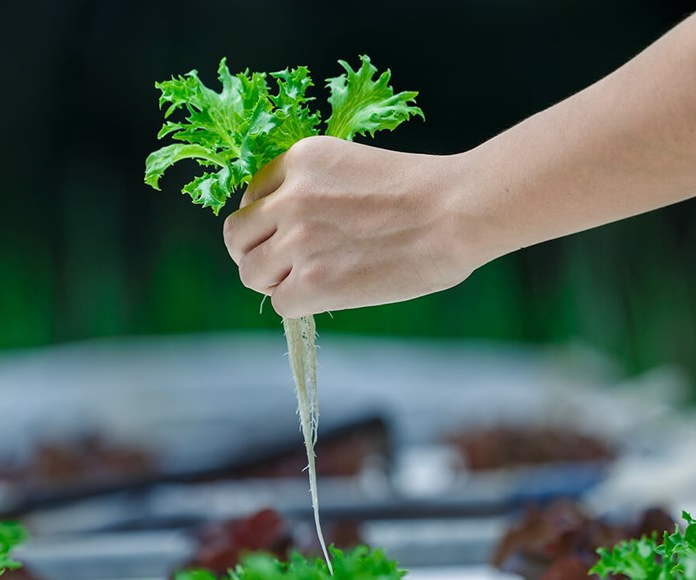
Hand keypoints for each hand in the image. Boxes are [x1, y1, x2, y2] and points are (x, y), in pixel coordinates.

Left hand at [223, 136, 480, 317]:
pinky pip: (280, 302)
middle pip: (238, 235)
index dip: (265, 222)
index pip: (252, 197)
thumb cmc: (422, 192)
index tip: (285, 235)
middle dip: (256, 252)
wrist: (457, 213)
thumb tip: (290, 225)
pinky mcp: (313, 282)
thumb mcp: (352, 167)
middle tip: (284, 265)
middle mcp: (289, 197)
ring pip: (250, 272)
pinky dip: (299, 304)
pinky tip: (328, 295)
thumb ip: (314, 189)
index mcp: (299, 160)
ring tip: (307, 282)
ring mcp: (297, 240)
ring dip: (273, 281)